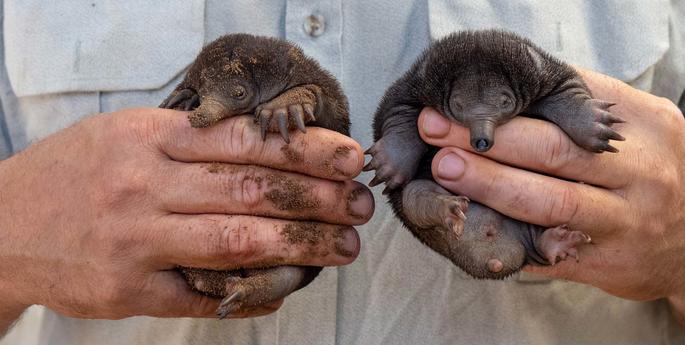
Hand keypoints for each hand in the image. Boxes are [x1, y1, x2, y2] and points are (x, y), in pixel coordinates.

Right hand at [0, 108, 371, 327]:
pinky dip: (251, 292)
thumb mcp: (126, 136)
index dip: (304, 149)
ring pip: (234, 241)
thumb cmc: (74, 175)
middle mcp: (144, 186)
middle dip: (316, 198)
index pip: (245, 140)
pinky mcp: (128, 289)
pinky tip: (285, 288)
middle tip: (360, 204)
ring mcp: (135, 240)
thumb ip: (192, 144)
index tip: (348, 157)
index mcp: (148, 139)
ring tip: (342, 245)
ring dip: (298, 244)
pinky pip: (202, 294)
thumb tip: (269, 154)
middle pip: (250, 190)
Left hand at [417, 69, 684, 322]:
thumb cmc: (649, 170)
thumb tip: (510, 84)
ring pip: (548, 202)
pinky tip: (468, 221)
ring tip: (445, 170)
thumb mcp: (637, 126)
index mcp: (644, 125)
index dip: (509, 105)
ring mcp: (626, 221)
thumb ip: (581, 104)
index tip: (460, 100)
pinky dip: (506, 234)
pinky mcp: (606, 263)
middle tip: (436, 130)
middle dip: (488, 140)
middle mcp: (641, 172)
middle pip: (553, 152)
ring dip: (489, 184)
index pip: (570, 105)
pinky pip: (548, 249)